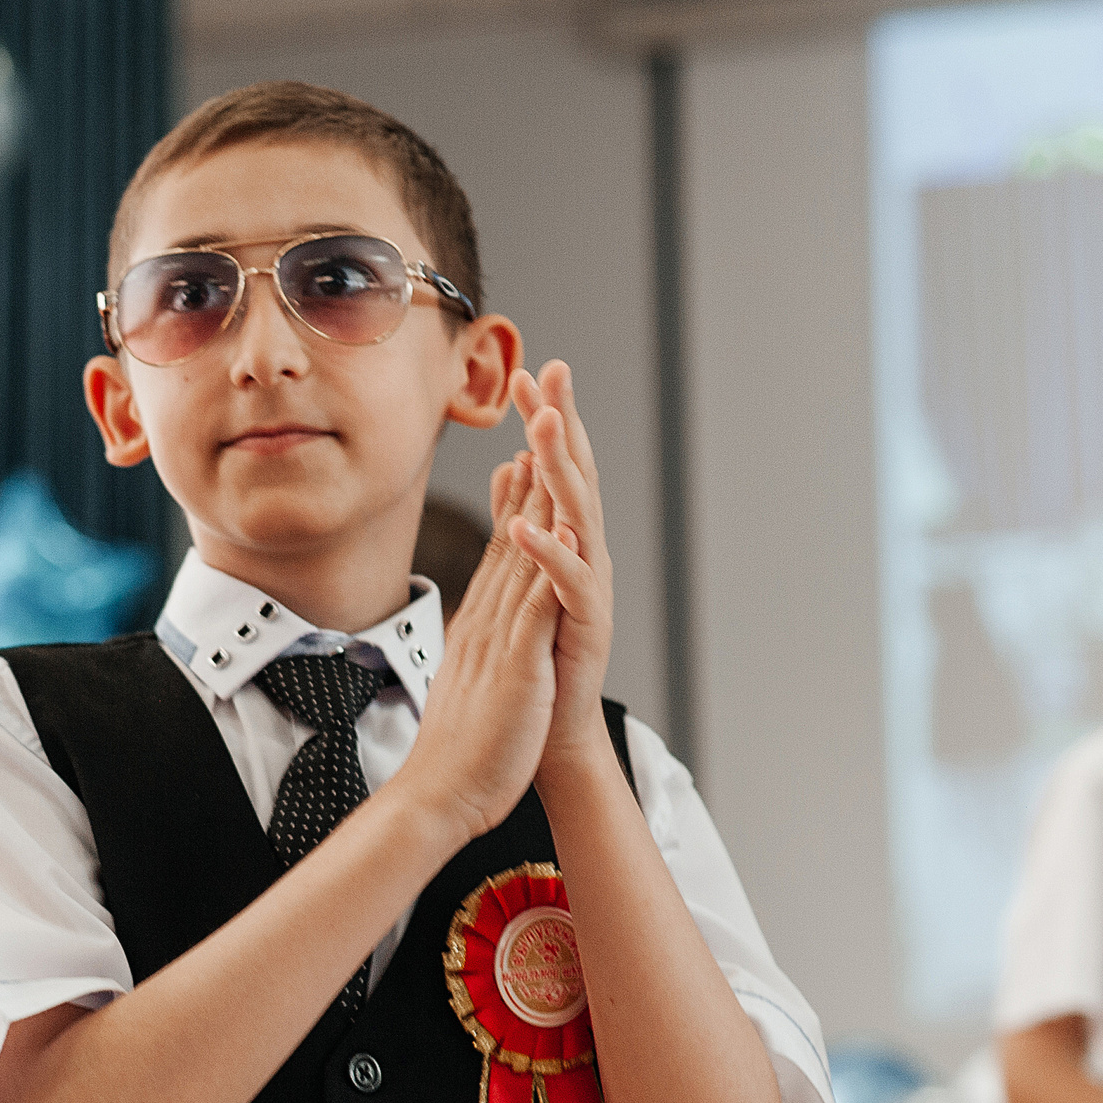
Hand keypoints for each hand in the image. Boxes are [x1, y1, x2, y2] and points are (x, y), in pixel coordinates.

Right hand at [393, 450, 567, 845]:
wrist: (436, 796)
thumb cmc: (458, 752)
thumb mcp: (472, 683)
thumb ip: (481, 647)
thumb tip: (484, 628)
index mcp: (483, 623)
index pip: (506, 545)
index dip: (523, 492)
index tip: (533, 445)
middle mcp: (489, 617)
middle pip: (517, 527)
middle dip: (536, 464)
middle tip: (544, 405)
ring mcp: (500, 636)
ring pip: (526, 550)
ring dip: (543, 491)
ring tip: (553, 435)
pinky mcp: (515, 664)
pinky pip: (536, 603)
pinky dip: (547, 561)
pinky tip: (559, 525)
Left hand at [503, 361, 616, 776]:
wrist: (548, 730)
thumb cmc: (537, 656)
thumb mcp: (521, 575)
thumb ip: (520, 517)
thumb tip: (514, 467)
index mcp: (565, 543)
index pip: (554, 469)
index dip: (544, 421)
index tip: (526, 373)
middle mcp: (584, 558)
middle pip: (574, 478)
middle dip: (563, 423)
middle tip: (551, 372)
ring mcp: (588, 591)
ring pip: (579, 518)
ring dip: (561, 471)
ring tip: (540, 429)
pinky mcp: (585, 628)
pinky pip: (567, 584)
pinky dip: (549, 553)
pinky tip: (527, 525)